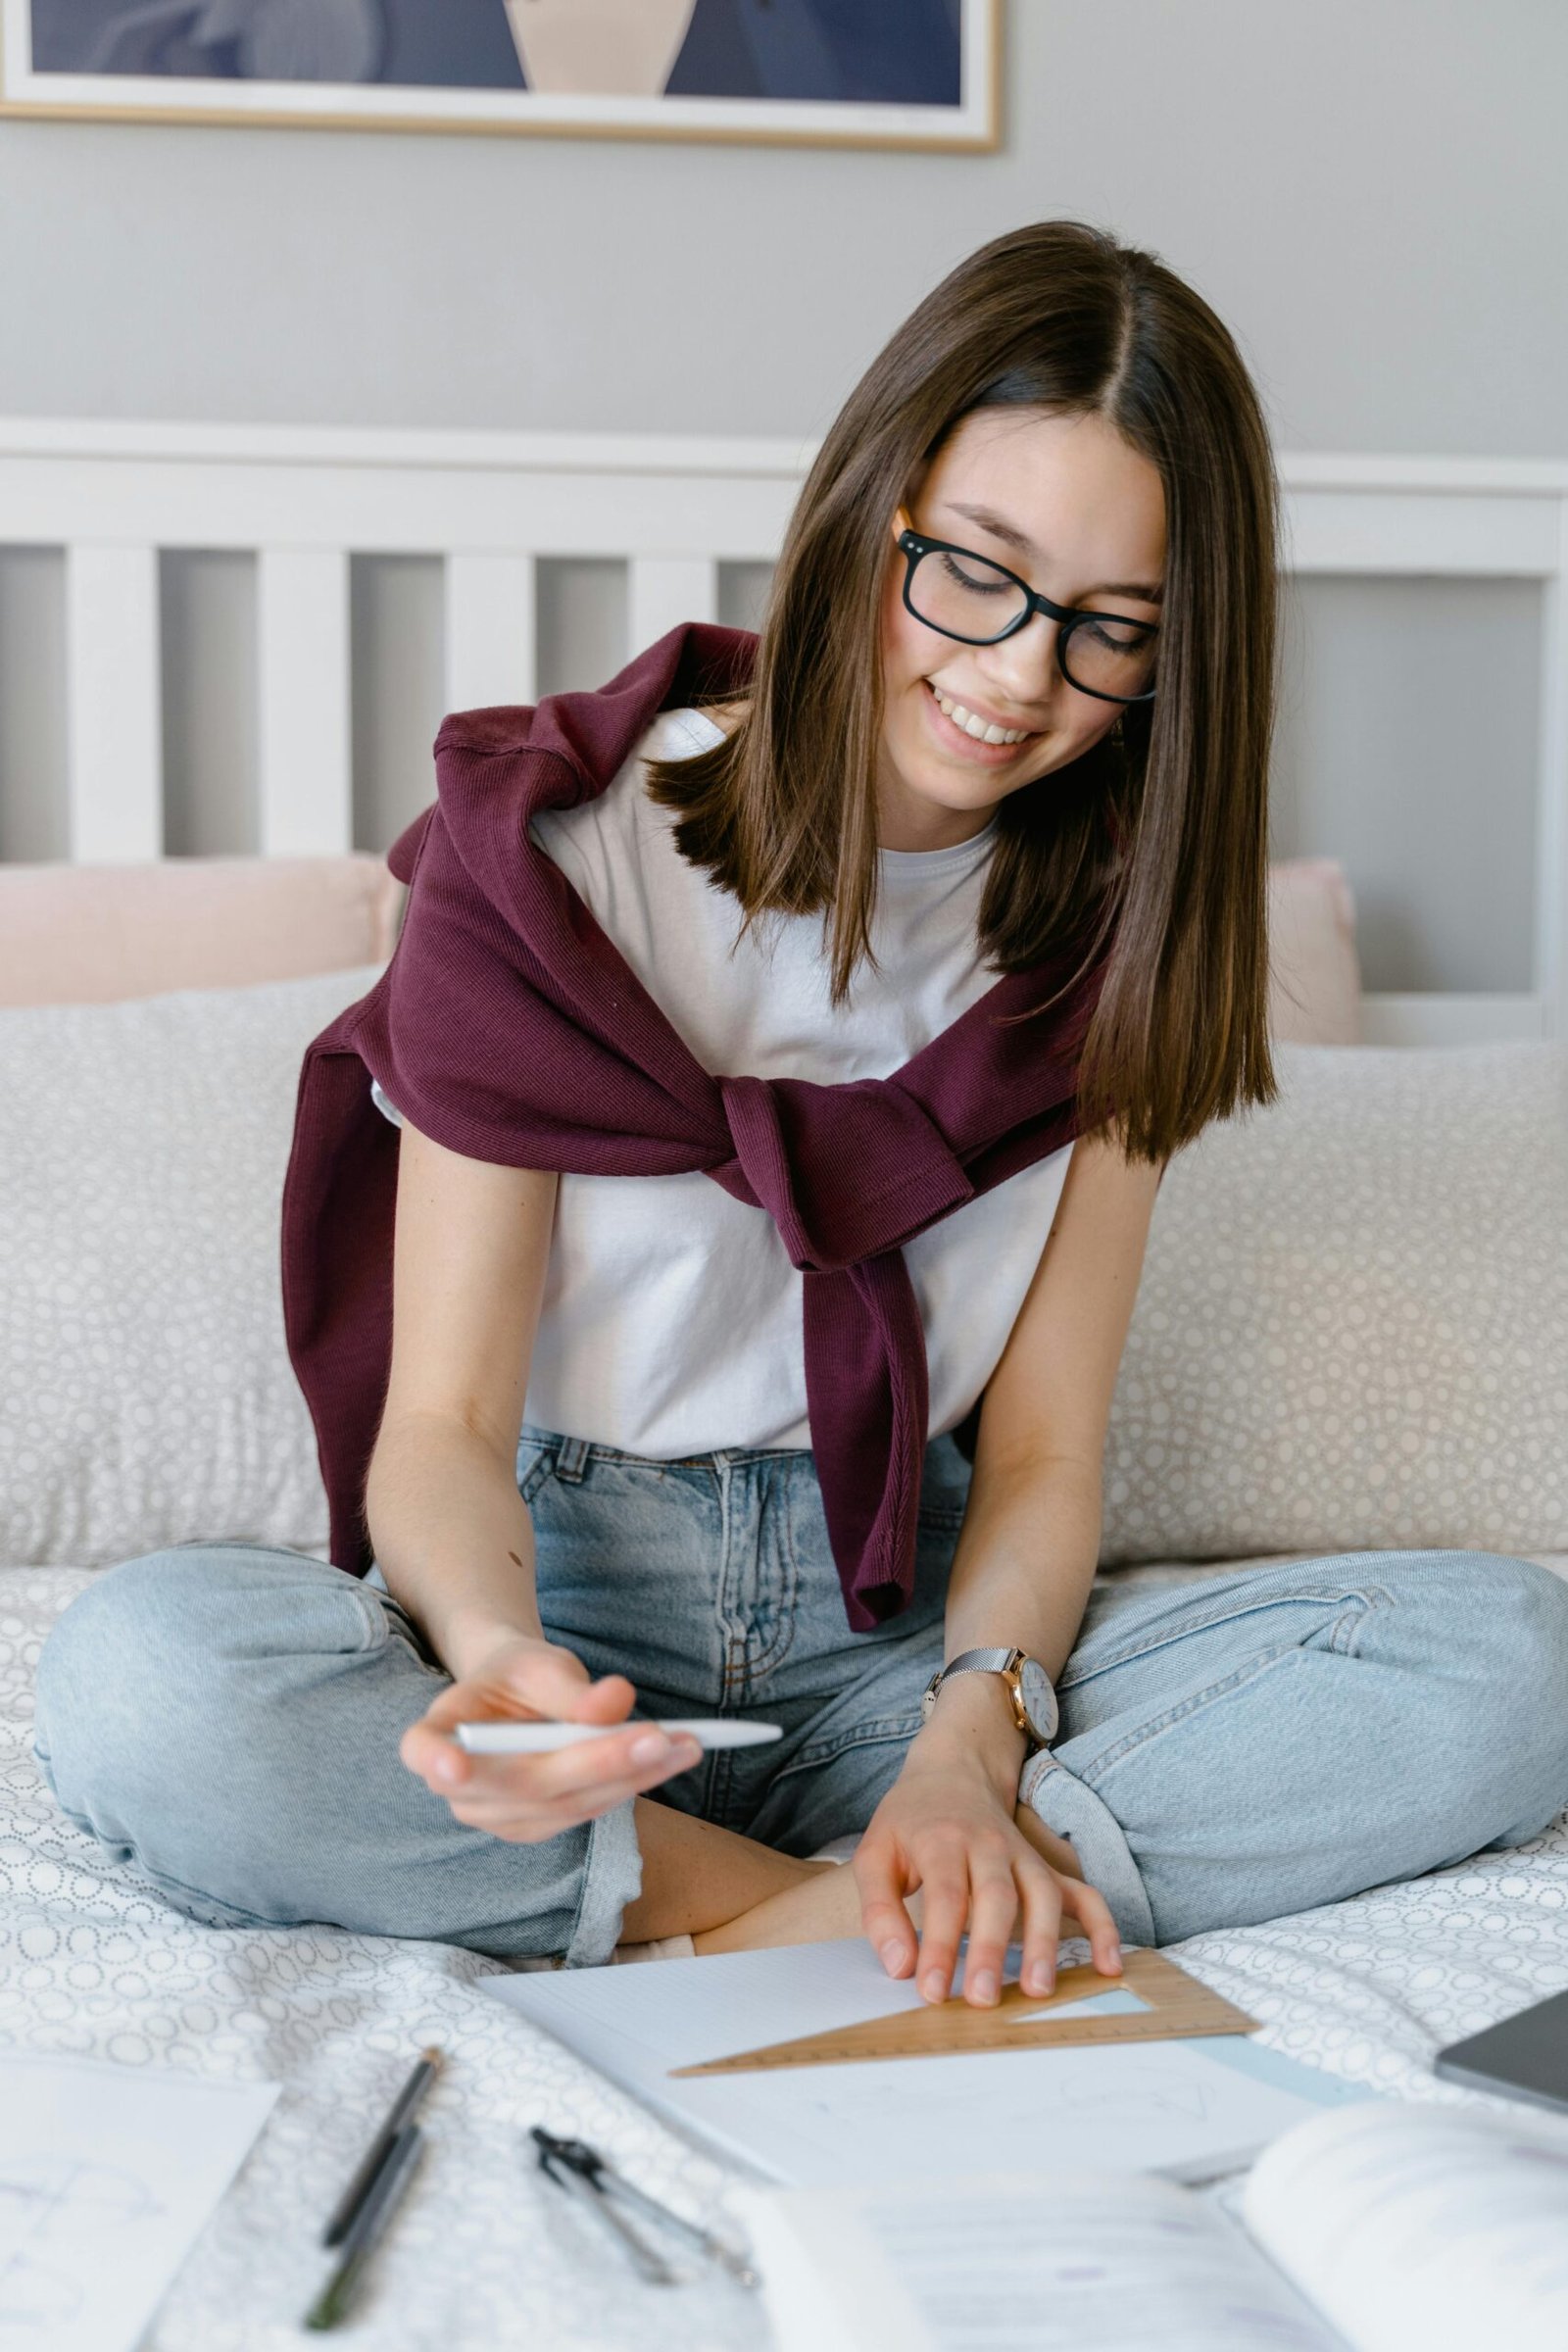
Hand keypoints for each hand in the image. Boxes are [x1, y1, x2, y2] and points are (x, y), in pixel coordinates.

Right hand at [399, 1630, 700, 1843]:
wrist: (518, 1698)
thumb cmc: (520, 1676)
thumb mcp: (540, 1664)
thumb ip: (570, 1688)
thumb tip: (615, 1702)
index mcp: (440, 1731)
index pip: (423, 1751)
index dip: (435, 1760)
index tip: (454, 1764)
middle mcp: (460, 1785)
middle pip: (525, 1782)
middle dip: (598, 1762)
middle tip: (659, 1737)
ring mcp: (496, 1817)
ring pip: (567, 1803)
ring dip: (631, 1777)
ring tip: (686, 1745)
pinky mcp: (536, 1828)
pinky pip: (586, 1810)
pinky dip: (631, 1784)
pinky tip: (670, 1759)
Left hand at [854, 1738, 1121, 2008]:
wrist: (952, 1771)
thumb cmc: (909, 1822)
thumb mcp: (874, 1854)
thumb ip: (880, 1910)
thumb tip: (899, 1966)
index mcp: (942, 1840)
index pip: (945, 1896)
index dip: (940, 1945)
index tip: (932, 1991)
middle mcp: (988, 1846)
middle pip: (996, 1896)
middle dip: (991, 1949)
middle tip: (983, 1999)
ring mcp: (1023, 1856)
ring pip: (1043, 1895)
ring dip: (1044, 1943)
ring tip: (1038, 1991)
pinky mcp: (1045, 1867)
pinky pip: (1082, 1894)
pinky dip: (1102, 1927)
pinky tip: (1108, 1965)